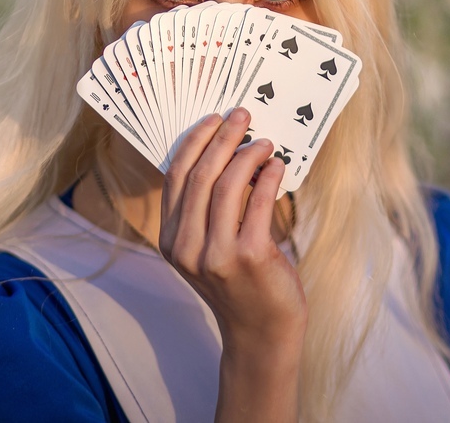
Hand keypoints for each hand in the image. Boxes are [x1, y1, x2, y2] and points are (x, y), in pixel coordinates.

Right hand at [159, 109, 305, 421]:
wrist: (261, 333)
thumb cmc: (241, 283)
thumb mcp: (209, 247)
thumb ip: (209, 208)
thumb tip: (230, 151)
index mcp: (172, 240)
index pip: (175, 177)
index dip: (194, 142)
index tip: (213, 119)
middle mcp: (187, 247)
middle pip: (199, 175)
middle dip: (221, 138)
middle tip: (242, 115)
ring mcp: (216, 254)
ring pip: (226, 185)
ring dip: (247, 155)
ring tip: (264, 142)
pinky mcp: (249, 256)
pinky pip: (257, 202)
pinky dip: (268, 177)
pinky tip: (277, 166)